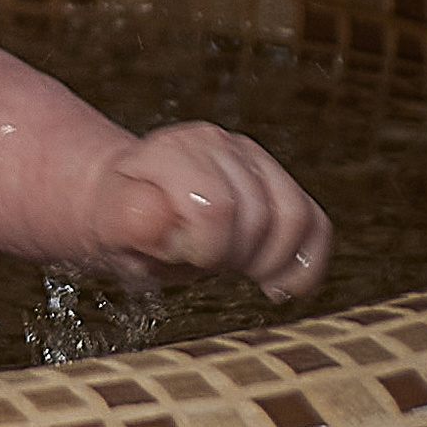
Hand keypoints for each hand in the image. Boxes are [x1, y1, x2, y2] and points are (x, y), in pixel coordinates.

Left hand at [88, 125, 331, 305]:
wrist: (130, 204)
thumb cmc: (122, 222)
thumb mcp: (110, 228)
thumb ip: (131, 222)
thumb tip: (155, 218)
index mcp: (171, 152)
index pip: (217, 207)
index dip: (207, 249)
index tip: (182, 255)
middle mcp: (214, 143)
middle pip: (259, 216)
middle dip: (235, 257)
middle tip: (205, 262)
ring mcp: (250, 156)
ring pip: (295, 217)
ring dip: (272, 261)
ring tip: (241, 271)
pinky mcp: (276, 178)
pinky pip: (315, 222)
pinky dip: (306, 261)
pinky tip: (280, 282)